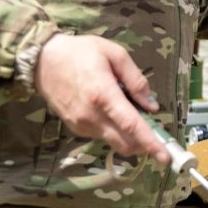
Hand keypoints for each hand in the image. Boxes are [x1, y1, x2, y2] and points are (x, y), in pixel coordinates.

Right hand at [34, 33, 166, 157]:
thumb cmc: (80, 52)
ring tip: (131, 111)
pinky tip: (113, 111)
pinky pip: (102, 135)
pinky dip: (115, 130)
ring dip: (129, 136)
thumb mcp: (114, 54)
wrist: (42, 61)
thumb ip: (136, 80)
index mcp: (103, 95)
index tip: (165, 156)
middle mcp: (91, 116)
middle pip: (125, 142)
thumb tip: (152, 106)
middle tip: (157, 133)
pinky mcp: (76, 128)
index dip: (150, 142)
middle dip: (145, 144)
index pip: (131, 125)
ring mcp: (81, 125)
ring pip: (114, 141)